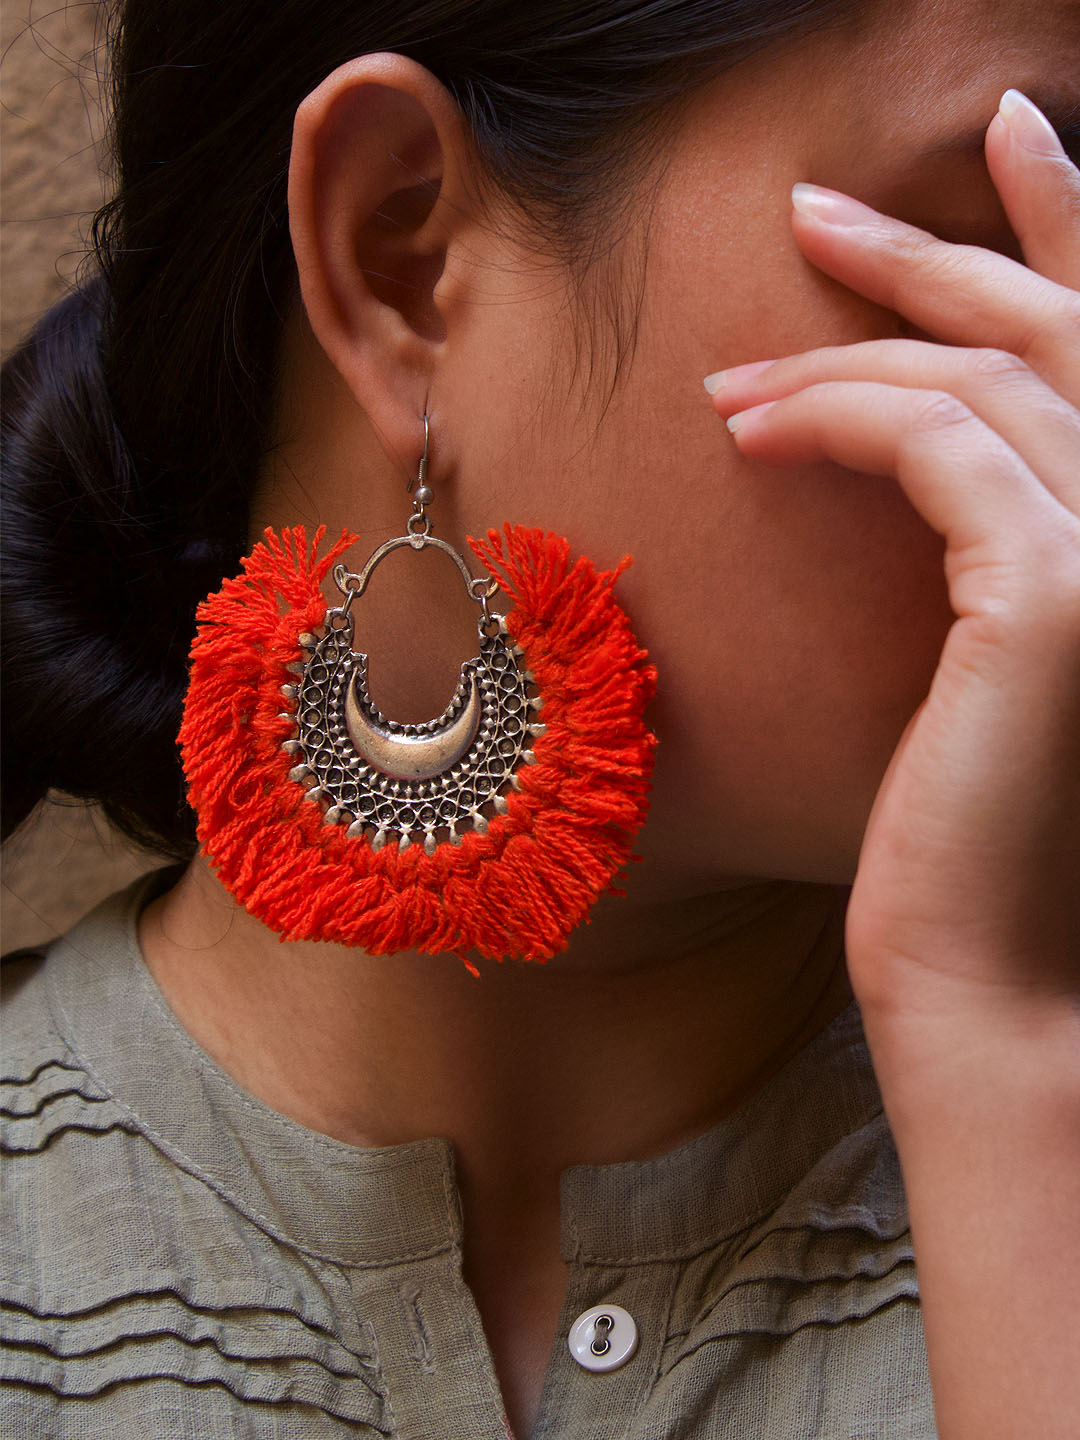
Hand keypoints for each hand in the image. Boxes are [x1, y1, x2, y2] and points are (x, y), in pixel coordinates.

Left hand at [706, 89, 1079, 1028]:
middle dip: (937, 253)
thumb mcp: (995, 673)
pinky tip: (750, 437)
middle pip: (1056, 335)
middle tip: (814, 211)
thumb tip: (920, 464)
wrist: (991, 996)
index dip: (1064, 231)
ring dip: (839, 363)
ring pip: (979, 388)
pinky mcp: (1054, 595)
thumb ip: (997, 553)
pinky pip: (933, 449)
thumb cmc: (979, 857)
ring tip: (726, 387)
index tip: (1003, 138)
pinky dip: (835, 423)